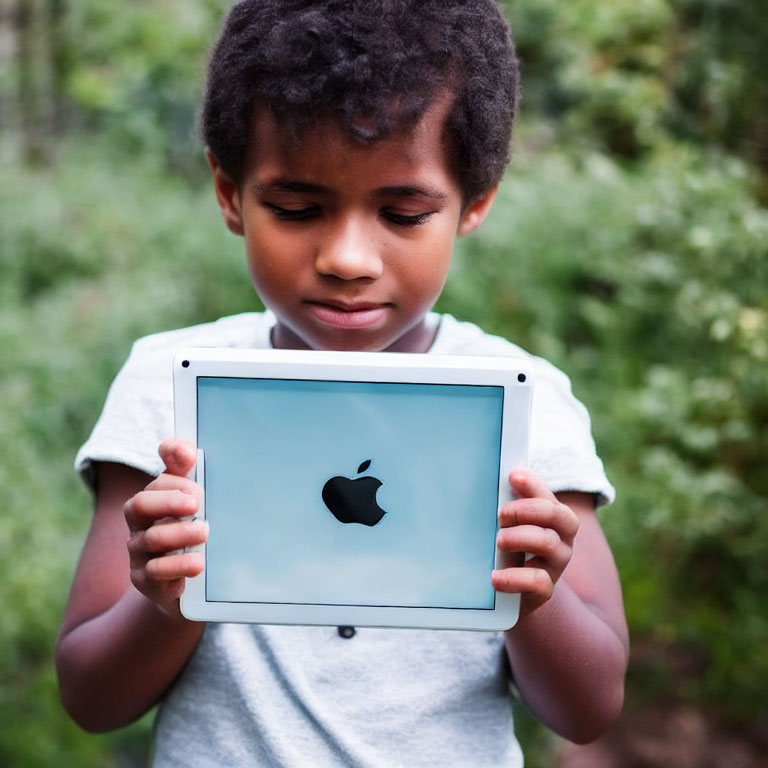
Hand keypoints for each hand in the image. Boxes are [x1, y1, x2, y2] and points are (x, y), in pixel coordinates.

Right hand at [124, 438, 207, 616]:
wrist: (188, 587)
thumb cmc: (190, 533)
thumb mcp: (190, 501)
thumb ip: (185, 471)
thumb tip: (184, 448)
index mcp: (151, 502)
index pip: (154, 485)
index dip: (173, 484)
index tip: (198, 489)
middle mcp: (139, 526)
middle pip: (139, 505)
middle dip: (168, 502)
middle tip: (197, 504)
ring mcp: (139, 554)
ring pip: (151, 539)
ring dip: (180, 534)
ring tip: (205, 533)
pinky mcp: (145, 582)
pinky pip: (155, 573)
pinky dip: (177, 567)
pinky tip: (197, 565)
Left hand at [491, 469, 579, 615]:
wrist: (516, 595)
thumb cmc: (513, 550)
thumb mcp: (511, 526)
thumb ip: (509, 504)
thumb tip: (500, 480)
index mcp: (554, 519)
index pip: (549, 496)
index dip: (533, 485)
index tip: (513, 477)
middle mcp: (561, 540)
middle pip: (557, 515)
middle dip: (526, 509)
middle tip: (501, 515)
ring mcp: (555, 566)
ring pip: (549, 543)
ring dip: (520, 536)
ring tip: (499, 540)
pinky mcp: (545, 591)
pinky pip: (539, 582)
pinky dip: (515, 577)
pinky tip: (495, 576)